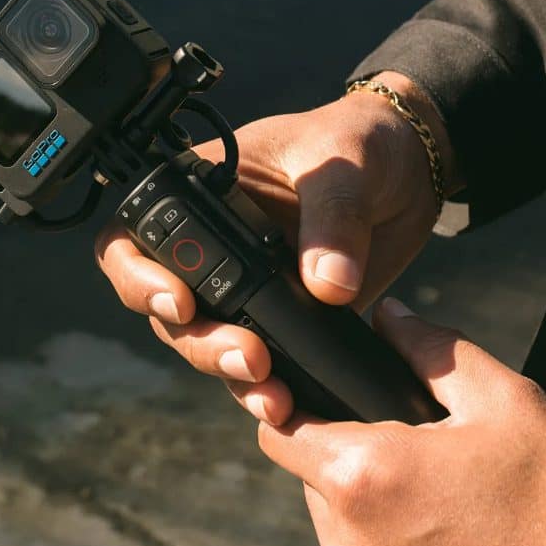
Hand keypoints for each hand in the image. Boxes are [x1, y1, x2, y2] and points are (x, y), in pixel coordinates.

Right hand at [95, 73, 461, 424]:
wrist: (409, 174)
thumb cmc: (362, 143)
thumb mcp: (347, 163)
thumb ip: (334, 217)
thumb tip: (327, 285)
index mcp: (201, 192)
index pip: (136, 238)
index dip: (140, 277)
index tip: (181, 303)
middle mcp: (211, 245)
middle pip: (167, 307)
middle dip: (199, 341)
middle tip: (248, 356)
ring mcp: (244, 286)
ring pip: (208, 342)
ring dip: (230, 372)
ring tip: (273, 394)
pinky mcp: (282, 317)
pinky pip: (260, 361)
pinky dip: (268, 386)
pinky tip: (289, 402)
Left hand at [258, 298, 545, 545]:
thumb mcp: (502, 400)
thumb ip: (432, 349)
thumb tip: (388, 316)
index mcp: (366, 476)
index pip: (279, 433)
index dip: (296, 407)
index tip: (332, 400)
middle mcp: (348, 539)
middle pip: (309, 476)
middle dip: (345, 450)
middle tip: (411, 442)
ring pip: (336, 519)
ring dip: (367, 496)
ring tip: (435, 487)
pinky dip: (386, 533)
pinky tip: (443, 524)